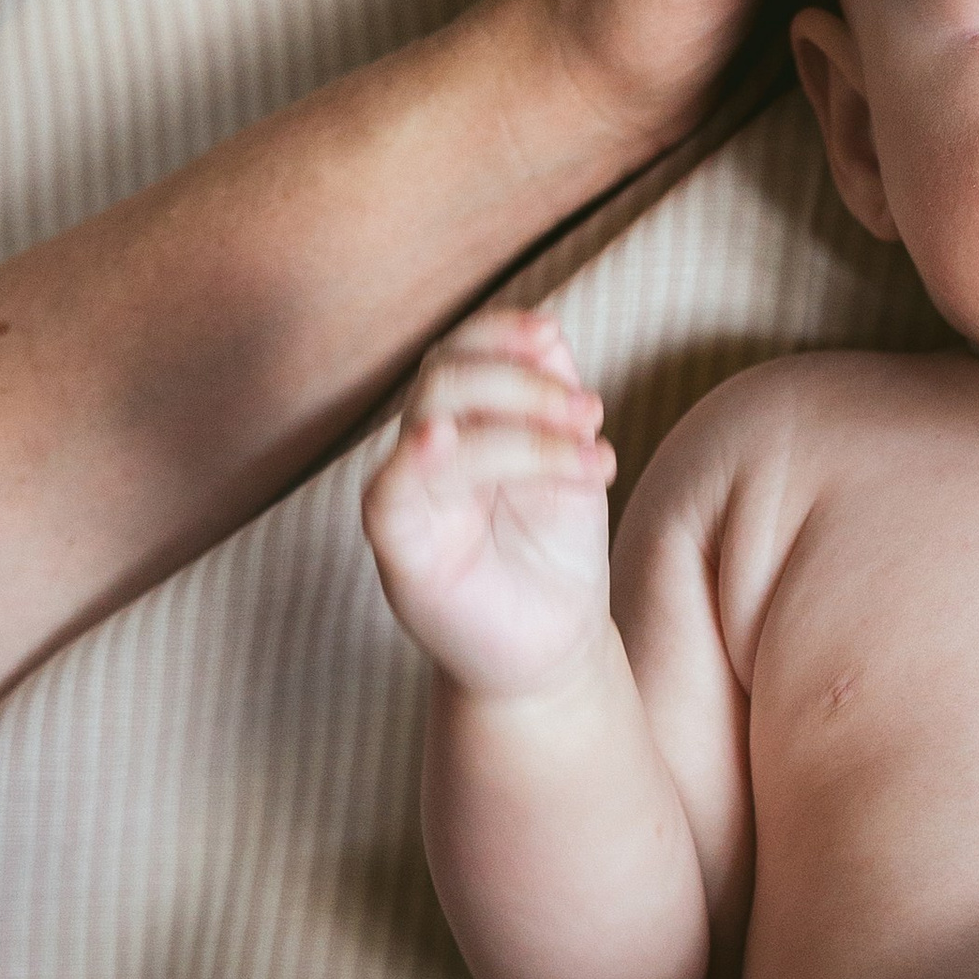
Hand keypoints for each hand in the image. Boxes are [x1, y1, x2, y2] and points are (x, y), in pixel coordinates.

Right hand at [360, 307, 615, 696]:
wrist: (551, 647)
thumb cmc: (554, 553)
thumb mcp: (568, 464)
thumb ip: (554, 401)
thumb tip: (548, 332)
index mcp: (464, 425)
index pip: (462, 352)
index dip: (500, 331)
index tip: (552, 335)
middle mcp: (427, 453)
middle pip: (444, 377)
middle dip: (523, 383)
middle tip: (588, 413)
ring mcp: (409, 497)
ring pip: (431, 422)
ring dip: (518, 428)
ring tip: (590, 458)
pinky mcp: (398, 548)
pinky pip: (388, 492)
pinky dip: (416, 460)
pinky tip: (448, 444)